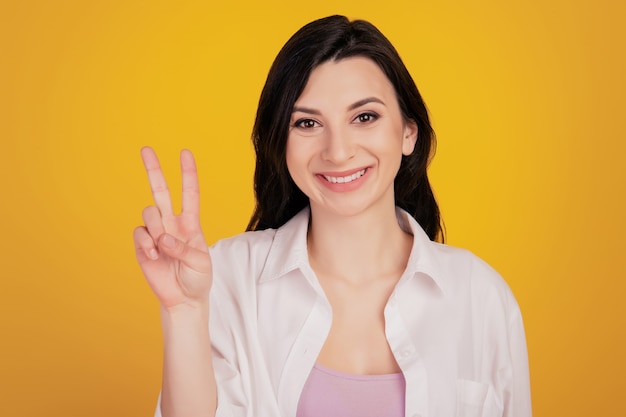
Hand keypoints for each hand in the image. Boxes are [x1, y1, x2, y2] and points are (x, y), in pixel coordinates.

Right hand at [133, 147, 212, 310]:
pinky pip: (139, 234)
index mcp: (190, 223)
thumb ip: (184, 250)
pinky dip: (146, 244)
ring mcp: (155, 233)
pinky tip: (153, 256)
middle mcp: (171, 223)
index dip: (188, 173)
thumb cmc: (197, 278)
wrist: (183, 299)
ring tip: (162, 247)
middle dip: (154, 169)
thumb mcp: (201, 263)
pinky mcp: (142, 245)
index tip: (185, 152)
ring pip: (149, 212)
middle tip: (146, 149)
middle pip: (161, 191)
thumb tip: (164, 239)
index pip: (189, 193)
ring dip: (156, 228)